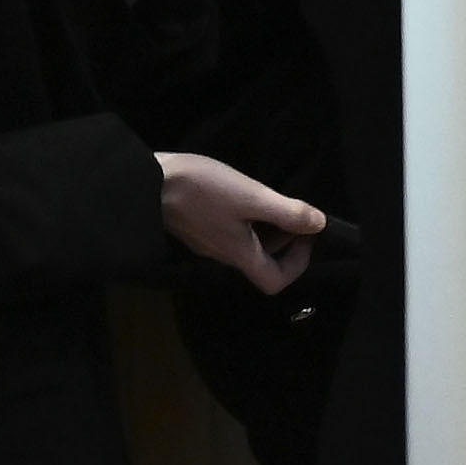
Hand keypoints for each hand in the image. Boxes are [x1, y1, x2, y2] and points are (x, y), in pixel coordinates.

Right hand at [156, 152, 320, 292]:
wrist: (146, 183)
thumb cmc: (201, 190)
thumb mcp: (251, 197)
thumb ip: (286, 212)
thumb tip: (319, 225)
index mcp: (238, 254)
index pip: (274, 282)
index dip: (298, 264)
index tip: (305, 234)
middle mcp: (223, 255)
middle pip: (263, 263)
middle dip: (286, 240)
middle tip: (292, 212)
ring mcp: (207, 242)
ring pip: (247, 246)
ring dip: (267, 228)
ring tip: (269, 199)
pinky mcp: (197, 228)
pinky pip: (231, 233)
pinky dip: (247, 220)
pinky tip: (244, 195)